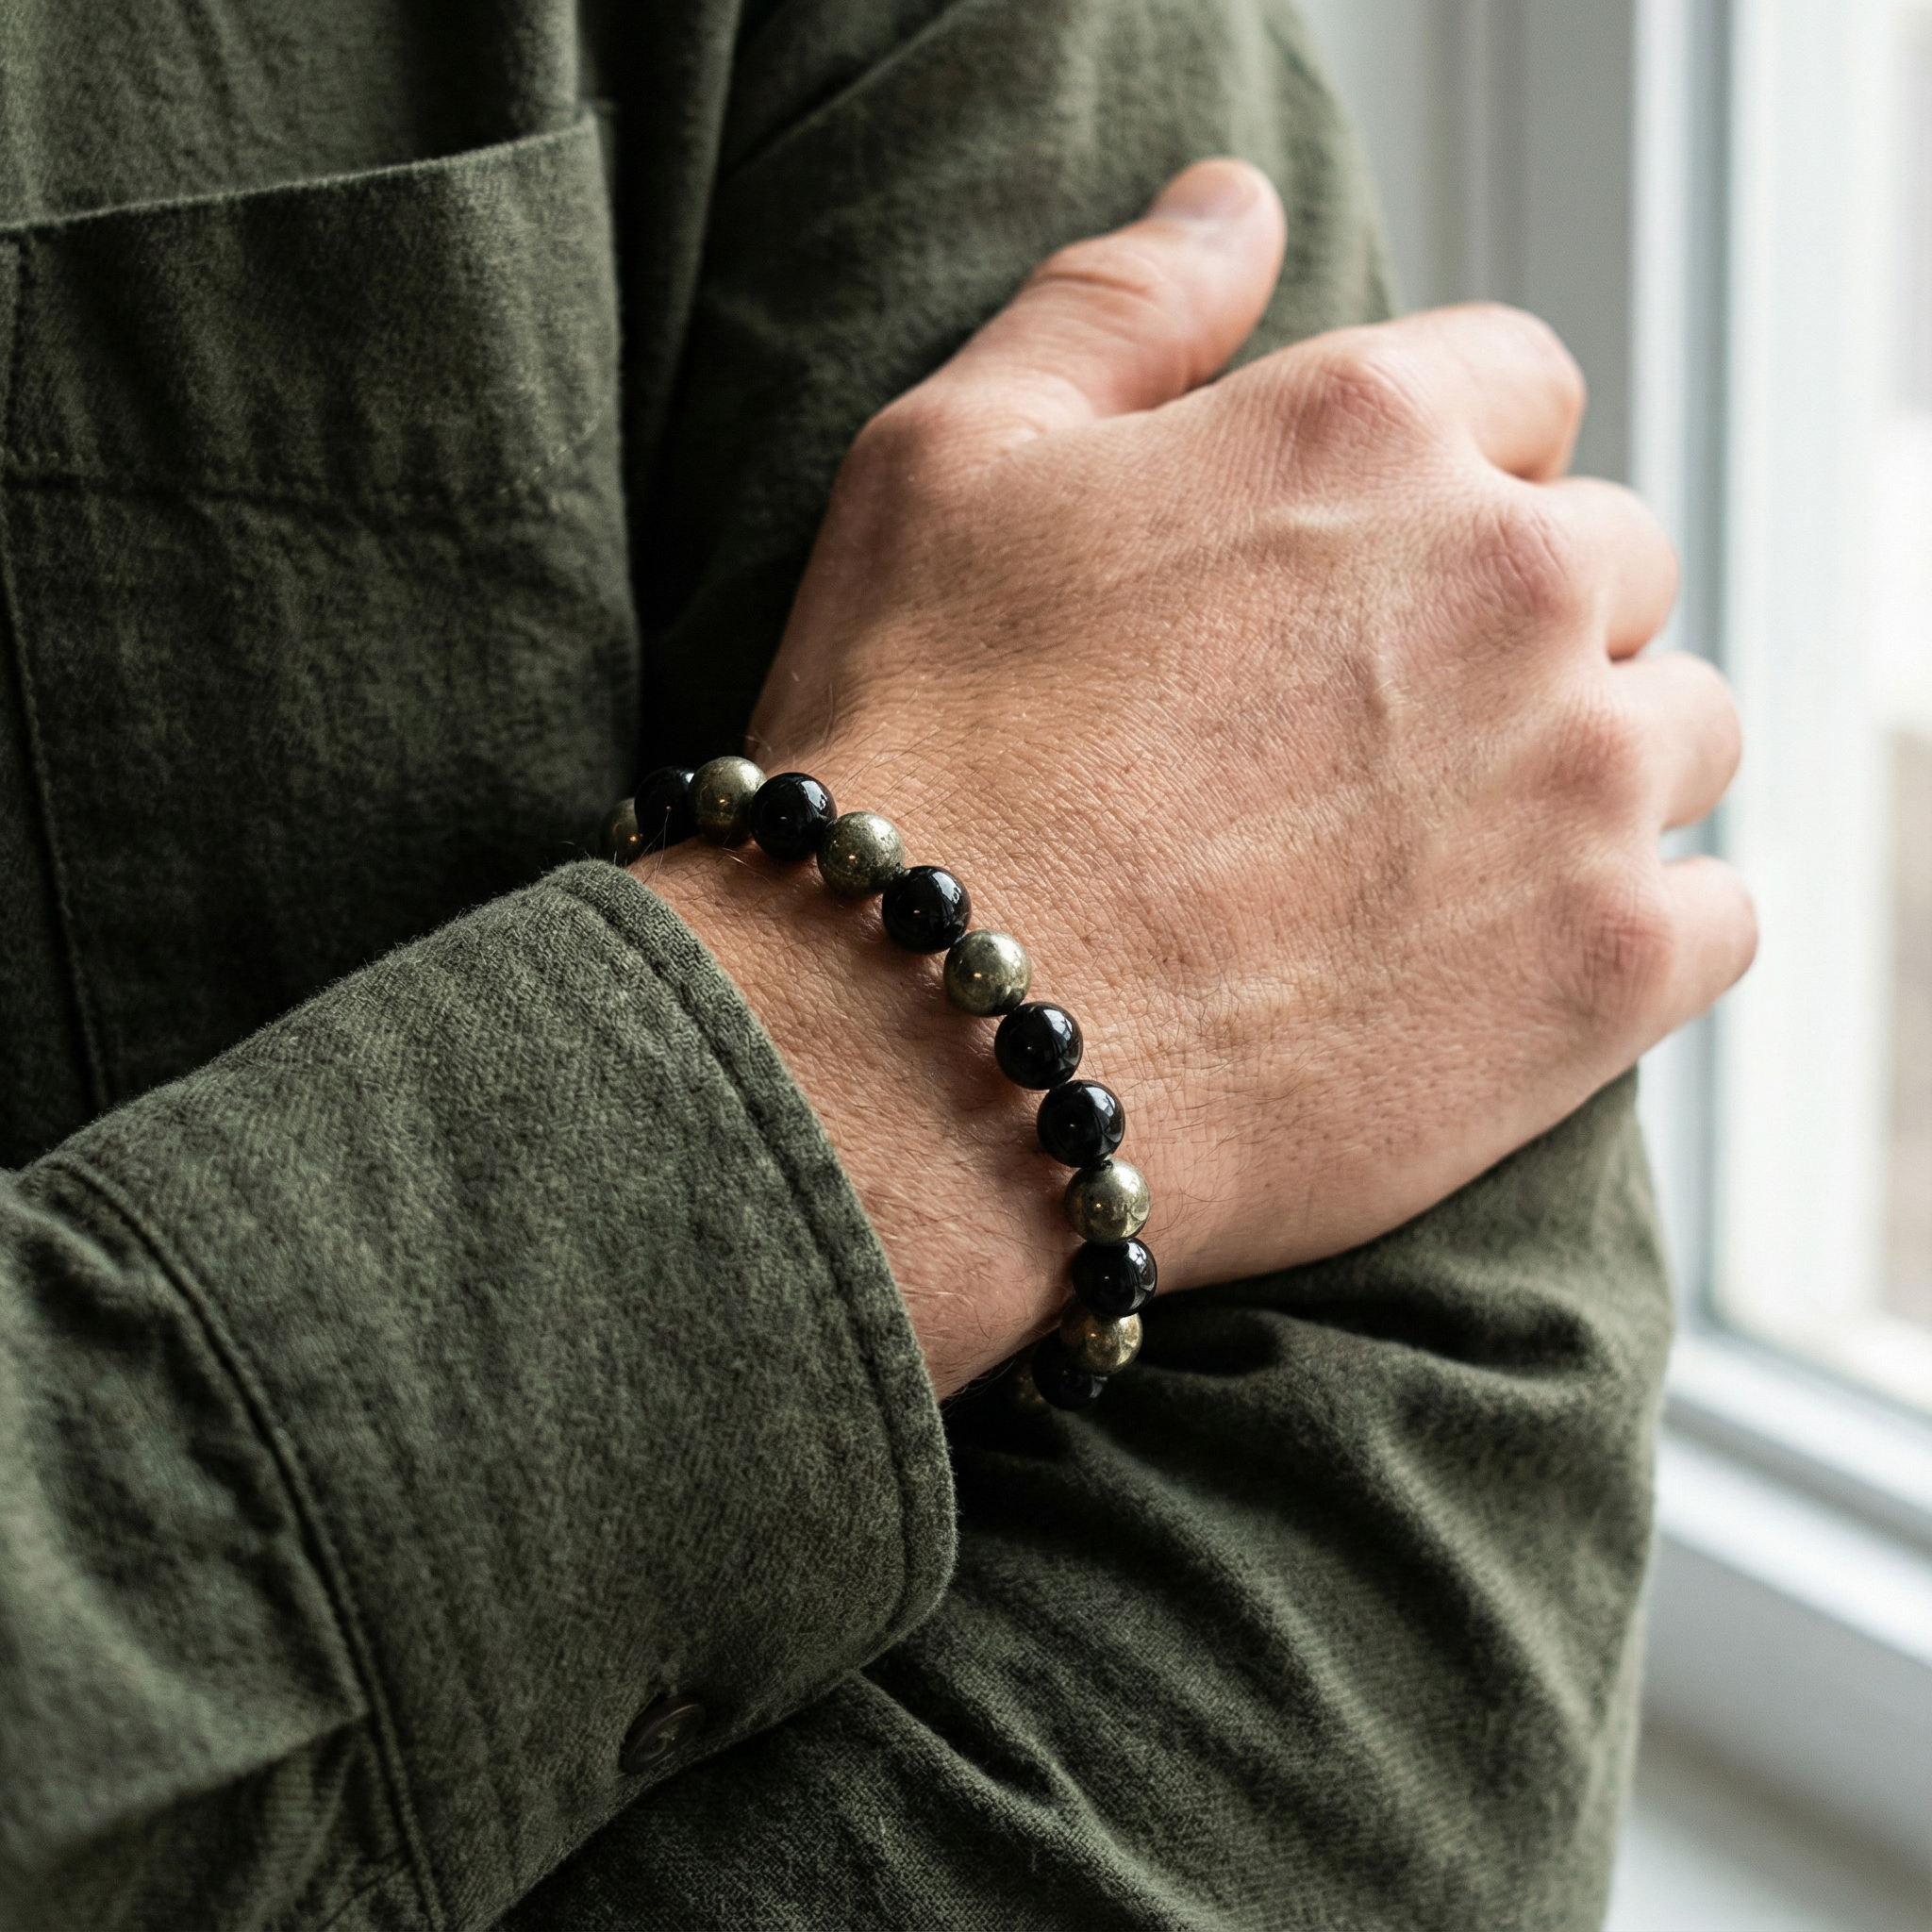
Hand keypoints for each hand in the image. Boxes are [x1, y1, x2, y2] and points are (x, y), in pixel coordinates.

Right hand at [642, 160, 1752, 1398]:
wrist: (920, 1045)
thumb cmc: (909, 749)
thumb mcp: (949, 459)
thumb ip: (1119, 306)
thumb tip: (1237, 203)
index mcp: (1370, 433)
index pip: (1518, 388)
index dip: (1438, 475)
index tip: (1360, 577)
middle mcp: (1510, 581)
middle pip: (1607, 561)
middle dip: (1512, 625)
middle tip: (1368, 738)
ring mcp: (1577, 781)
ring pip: (1674, 731)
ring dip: (1584, 768)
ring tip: (1433, 857)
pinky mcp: (1606, 972)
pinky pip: (1715, 915)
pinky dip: (1638, 929)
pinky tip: (1504, 960)